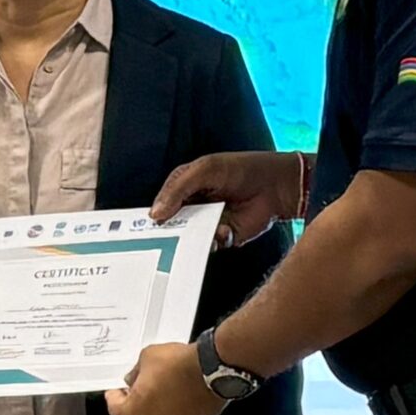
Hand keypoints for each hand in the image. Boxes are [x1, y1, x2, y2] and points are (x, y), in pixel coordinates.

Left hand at [105, 340, 223, 414]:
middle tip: (139, 387)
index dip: (115, 396)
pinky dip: (176, 409)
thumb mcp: (147, 358)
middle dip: (136, 402)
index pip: (115, 409)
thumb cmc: (179, 366)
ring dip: (157, 407)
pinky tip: (179, 393)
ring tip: (163, 387)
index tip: (116, 391)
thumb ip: (136, 372)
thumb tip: (136, 378)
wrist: (212, 370)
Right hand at [152, 150, 300, 247]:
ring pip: (189, 238)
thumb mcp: (205, 170)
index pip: (161, 203)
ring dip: (189, 238)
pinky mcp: (224, 238)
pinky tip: (224, 229)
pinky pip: (210, 245)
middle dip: (165, 231)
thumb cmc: (242, 169)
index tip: (138, 226)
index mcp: (184, 188)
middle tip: (158, 237)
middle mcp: (193, 208)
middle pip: (171, 224)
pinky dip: (214, 240)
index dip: (152, 213)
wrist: (277, 185)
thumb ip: (178, 189)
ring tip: (195, 230)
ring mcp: (208, 224)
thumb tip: (155, 214)